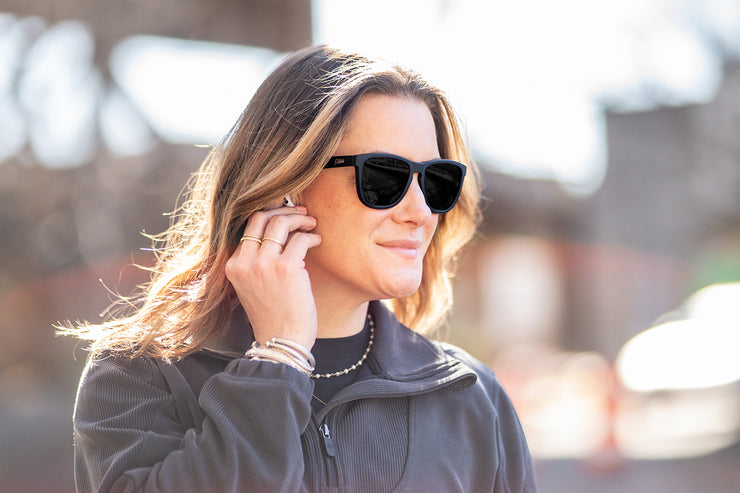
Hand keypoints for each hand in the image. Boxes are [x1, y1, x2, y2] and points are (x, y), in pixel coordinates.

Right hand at [225, 205, 320, 349]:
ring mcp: (264, 264)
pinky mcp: (286, 268)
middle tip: (301, 213)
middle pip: (262, 217)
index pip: (249, 227)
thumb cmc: (273, 317)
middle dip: (284, 209)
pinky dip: (311, 236)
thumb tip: (279, 233)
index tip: (285, 215)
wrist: (282, 342)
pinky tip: (317, 241)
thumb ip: (256, 263)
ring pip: (281, 222)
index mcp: (234, 266)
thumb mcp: (253, 287)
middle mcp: (245, 262)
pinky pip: (300, 239)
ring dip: (300, 219)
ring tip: (311, 224)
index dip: (269, 215)